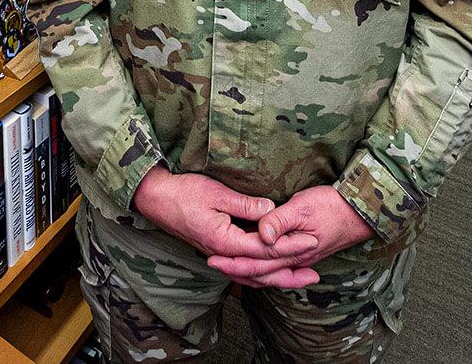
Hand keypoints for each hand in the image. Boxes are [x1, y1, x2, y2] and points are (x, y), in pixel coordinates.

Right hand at [131, 165, 318, 263]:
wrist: (156, 199)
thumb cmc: (184, 193)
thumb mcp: (216, 193)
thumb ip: (244, 204)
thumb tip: (271, 210)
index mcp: (224, 241)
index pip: (264, 248)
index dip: (289, 245)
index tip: (311, 241)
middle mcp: (222, 253)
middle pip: (261, 270)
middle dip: (289, 272)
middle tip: (315, 274)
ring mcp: (219, 254)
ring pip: (252, 273)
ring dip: (277, 277)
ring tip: (300, 278)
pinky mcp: (218, 250)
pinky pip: (244, 267)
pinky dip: (261, 272)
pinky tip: (273, 271)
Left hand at [206, 186, 374, 288]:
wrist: (360, 212)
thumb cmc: (332, 206)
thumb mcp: (303, 207)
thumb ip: (280, 221)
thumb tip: (261, 235)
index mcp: (292, 251)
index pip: (257, 262)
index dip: (233, 261)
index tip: (213, 258)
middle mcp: (295, 261)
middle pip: (260, 273)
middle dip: (235, 270)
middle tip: (213, 264)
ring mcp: (300, 260)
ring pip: (269, 274)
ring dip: (248, 273)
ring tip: (229, 268)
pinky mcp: (304, 255)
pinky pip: (279, 269)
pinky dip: (263, 270)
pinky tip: (256, 267)